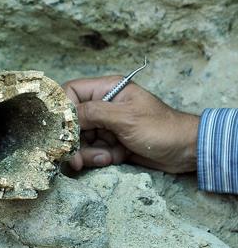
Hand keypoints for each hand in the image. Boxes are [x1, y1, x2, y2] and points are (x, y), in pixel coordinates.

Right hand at [62, 76, 198, 173]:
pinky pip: (92, 150)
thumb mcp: (125, 118)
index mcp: (106, 89)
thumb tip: (67, 116)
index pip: (71, 92)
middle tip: (75, 157)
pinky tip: (114, 158)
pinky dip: (99, 157)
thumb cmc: (161, 129)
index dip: (62, 110)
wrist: (187, 151)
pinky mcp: (109, 142)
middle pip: (72, 120)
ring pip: (80, 139)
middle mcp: (103, 105)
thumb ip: (93, 113)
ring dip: (89, 152)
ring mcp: (106, 125)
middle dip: (75, 140)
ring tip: (107, 157)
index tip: (61, 129)